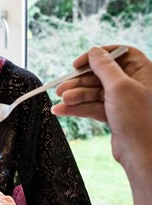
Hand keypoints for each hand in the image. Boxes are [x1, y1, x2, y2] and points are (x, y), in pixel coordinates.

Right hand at [53, 45, 151, 166]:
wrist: (142, 154)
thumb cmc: (139, 120)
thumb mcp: (119, 87)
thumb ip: (104, 66)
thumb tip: (94, 51)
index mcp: (143, 72)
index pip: (119, 53)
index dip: (98, 56)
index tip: (79, 63)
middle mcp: (134, 84)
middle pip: (101, 74)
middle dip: (80, 81)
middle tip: (62, 87)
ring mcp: (123, 100)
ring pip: (94, 91)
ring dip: (76, 95)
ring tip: (61, 101)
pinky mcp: (114, 115)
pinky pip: (92, 106)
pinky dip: (77, 108)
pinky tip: (62, 110)